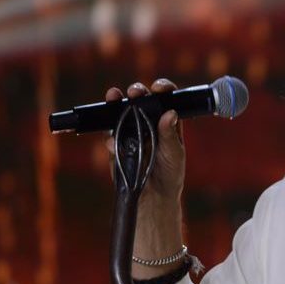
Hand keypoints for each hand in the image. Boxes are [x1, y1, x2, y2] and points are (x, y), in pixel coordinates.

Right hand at [104, 78, 185, 203]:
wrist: (154, 196)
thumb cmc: (170, 173)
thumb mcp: (174, 154)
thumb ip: (170, 135)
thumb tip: (170, 113)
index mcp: (167, 120)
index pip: (165, 97)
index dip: (162, 88)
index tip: (158, 88)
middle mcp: (148, 121)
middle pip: (141, 99)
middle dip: (136, 91)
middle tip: (135, 92)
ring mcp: (130, 131)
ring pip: (121, 111)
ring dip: (116, 102)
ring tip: (114, 96)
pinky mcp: (116, 144)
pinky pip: (110, 135)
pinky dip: (110, 136)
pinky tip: (113, 141)